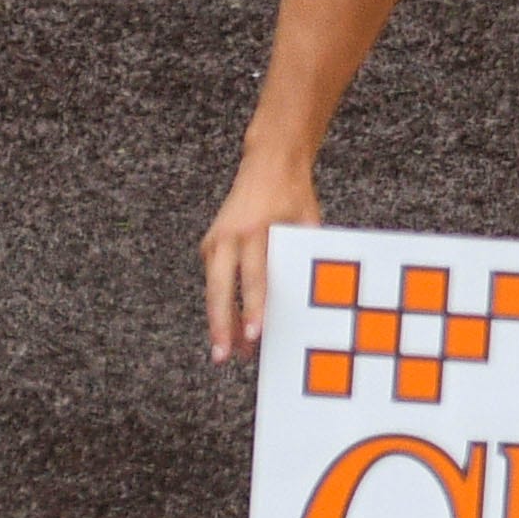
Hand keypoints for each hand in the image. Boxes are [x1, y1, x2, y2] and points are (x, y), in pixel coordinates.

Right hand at [200, 158, 320, 363]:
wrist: (268, 162)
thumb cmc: (293, 194)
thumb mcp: (307, 222)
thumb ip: (303, 257)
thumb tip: (306, 302)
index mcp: (257, 229)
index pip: (255, 277)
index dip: (254, 308)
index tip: (255, 334)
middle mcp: (231, 235)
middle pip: (221, 288)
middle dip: (222, 324)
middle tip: (225, 355)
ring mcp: (216, 239)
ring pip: (213, 289)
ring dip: (219, 321)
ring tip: (227, 353)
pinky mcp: (211, 244)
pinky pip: (214, 282)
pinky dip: (221, 306)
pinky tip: (230, 330)